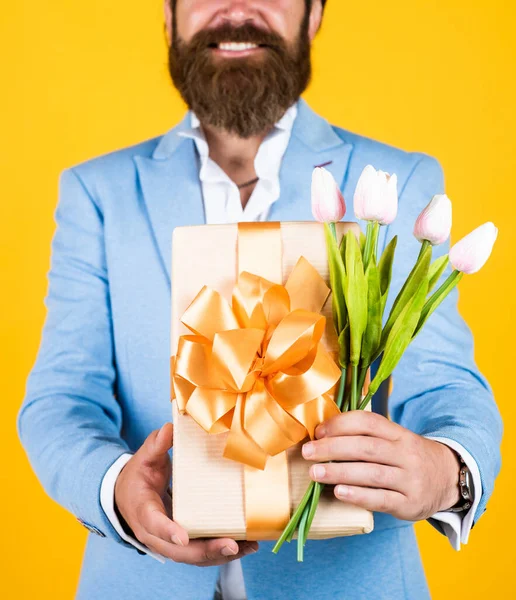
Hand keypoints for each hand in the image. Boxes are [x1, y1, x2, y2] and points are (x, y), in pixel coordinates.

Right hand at [115, 422, 258, 564]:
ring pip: (193, 557)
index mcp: (143, 510)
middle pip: (179, 551)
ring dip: (220, 555)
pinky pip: (201, 553)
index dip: (168, 530)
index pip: (154, 523)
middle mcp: (154, 534)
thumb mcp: (144, 458)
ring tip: (247, 546)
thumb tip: (169, 428)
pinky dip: (222, 553)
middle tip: (232, 545)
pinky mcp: (183, 543)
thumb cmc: (138, 476)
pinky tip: (245, 545)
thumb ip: (156, 445)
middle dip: (206, 550)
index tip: (183, 537)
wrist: (127, 496)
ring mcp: (169, 542)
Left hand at [302, 411, 460, 520]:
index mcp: (399, 433)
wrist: (449, 478)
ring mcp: (410, 479)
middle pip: (366, 447)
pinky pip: (381, 499)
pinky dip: (358, 495)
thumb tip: (323, 433)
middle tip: (307, 453)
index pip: (368, 422)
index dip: (341, 424)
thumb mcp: (395, 439)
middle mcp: (406, 454)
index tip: (318, 431)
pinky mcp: (409, 503)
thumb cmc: (408, 457)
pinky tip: (339, 493)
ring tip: (314, 474)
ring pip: (371, 473)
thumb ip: (367, 435)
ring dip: (339, 473)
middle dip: (332, 449)